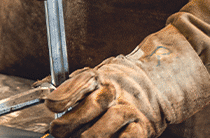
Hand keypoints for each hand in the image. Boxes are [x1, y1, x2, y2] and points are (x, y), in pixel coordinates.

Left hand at [45, 30, 209, 137]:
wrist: (158, 83)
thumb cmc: (118, 87)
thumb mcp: (98, 80)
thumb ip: (76, 90)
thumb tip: (50, 102)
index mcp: (102, 78)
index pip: (83, 81)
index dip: (66, 94)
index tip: (51, 104)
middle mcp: (117, 92)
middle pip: (94, 103)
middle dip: (72, 120)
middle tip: (57, 130)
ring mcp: (131, 109)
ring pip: (110, 122)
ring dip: (91, 135)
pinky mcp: (144, 127)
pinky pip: (129, 137)